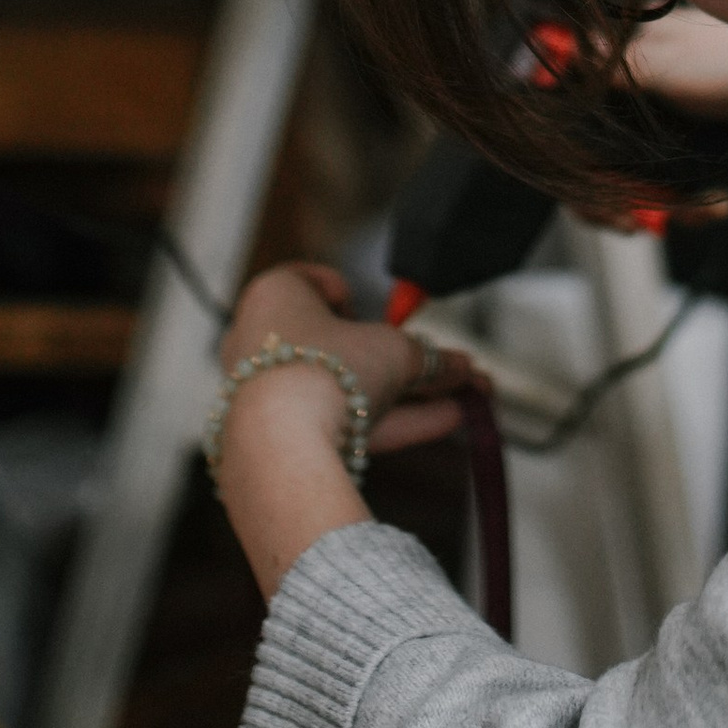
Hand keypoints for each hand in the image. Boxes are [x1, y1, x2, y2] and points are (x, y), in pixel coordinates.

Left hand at [219, 261, 480, 462]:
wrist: (282, 446)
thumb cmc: (325, 372)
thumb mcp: (393, 349)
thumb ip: (427, 357)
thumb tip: (458, 367)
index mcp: (273, 296)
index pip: (308, 282)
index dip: (348, 294)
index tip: (375, 310)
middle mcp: (262, 344)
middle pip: (344, 346)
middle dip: (405, 359)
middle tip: (447, 366)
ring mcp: (271, 395)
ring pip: (351, 390)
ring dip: (410, 394)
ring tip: (465, 398)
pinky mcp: (284, 439)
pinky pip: (345, 423)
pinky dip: (393, 422)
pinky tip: (446, 422)